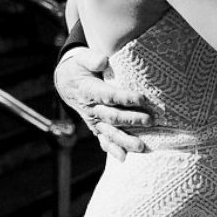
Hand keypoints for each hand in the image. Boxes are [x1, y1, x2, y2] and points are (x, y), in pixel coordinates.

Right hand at [54, 47, 154, 161]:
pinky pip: (104, 140)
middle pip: (112, 116)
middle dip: (131, 120)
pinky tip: (124, 157)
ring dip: (125, 140)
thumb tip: (103, 61)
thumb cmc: (79, 68)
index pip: (108, 95)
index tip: (141, 98)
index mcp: (88, 91)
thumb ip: (92, 59)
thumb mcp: (82, 59)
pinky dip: (112, 149)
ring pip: (110, 132)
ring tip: (141, 146)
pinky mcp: (96, 126)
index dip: (124, 98)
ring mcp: (93, 120)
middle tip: (150, 121)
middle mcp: (91, 109)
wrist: (66, 83)